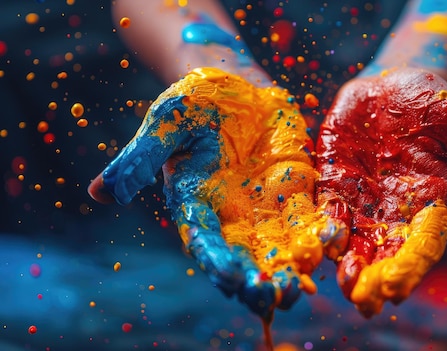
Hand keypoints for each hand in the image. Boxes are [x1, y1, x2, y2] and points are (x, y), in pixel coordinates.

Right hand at [88, 67, 345, 321]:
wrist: (234, 84)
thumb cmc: (193, 102)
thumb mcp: (164, 125)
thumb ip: (138, 160)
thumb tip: (99, 193)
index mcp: (198, 206)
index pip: (207, 243)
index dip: (219, 263)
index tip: (236, 279)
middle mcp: (233, 215)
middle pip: (247, 258)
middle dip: (260, 280)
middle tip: (276, 299)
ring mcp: (267, 206)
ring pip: (281, 247)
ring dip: (293, 268)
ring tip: (303, 286)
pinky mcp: (296, 190)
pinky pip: (311, 217)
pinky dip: (323, 231)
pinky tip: (335, 242)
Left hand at [315, 68, 446, 316]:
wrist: (394, 82)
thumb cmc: (435, 103)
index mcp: (431, 202)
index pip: (422, 243)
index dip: (410, 266)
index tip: (396, 288)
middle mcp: (395, 209)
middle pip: (384, 251)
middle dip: (373, 276)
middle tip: (363, 298)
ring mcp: (362, 198)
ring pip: (353, 238)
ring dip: (346, 260)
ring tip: (342, 280)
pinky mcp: (334, 182)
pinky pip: (326, 210)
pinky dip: (321, 227)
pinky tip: (314, 242)